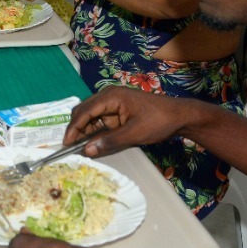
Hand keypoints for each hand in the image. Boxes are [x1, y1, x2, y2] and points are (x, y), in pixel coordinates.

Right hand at [65, 85, 193, 155]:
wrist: (180, 116)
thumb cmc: (158, 121)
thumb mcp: (134, 133)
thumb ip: (109, 141)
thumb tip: (87, 151)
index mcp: (110, 96)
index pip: (84, 111)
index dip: (73, 128)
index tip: (66, 144)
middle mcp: (108, 97)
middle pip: (84, 112)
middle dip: (76, 129)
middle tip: (70, 147)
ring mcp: (113, 104)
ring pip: (91, 117)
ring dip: (85, 131)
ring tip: (79, 148)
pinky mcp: (118, 112)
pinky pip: (101, 121)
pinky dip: (95, 132)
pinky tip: (92, 143)